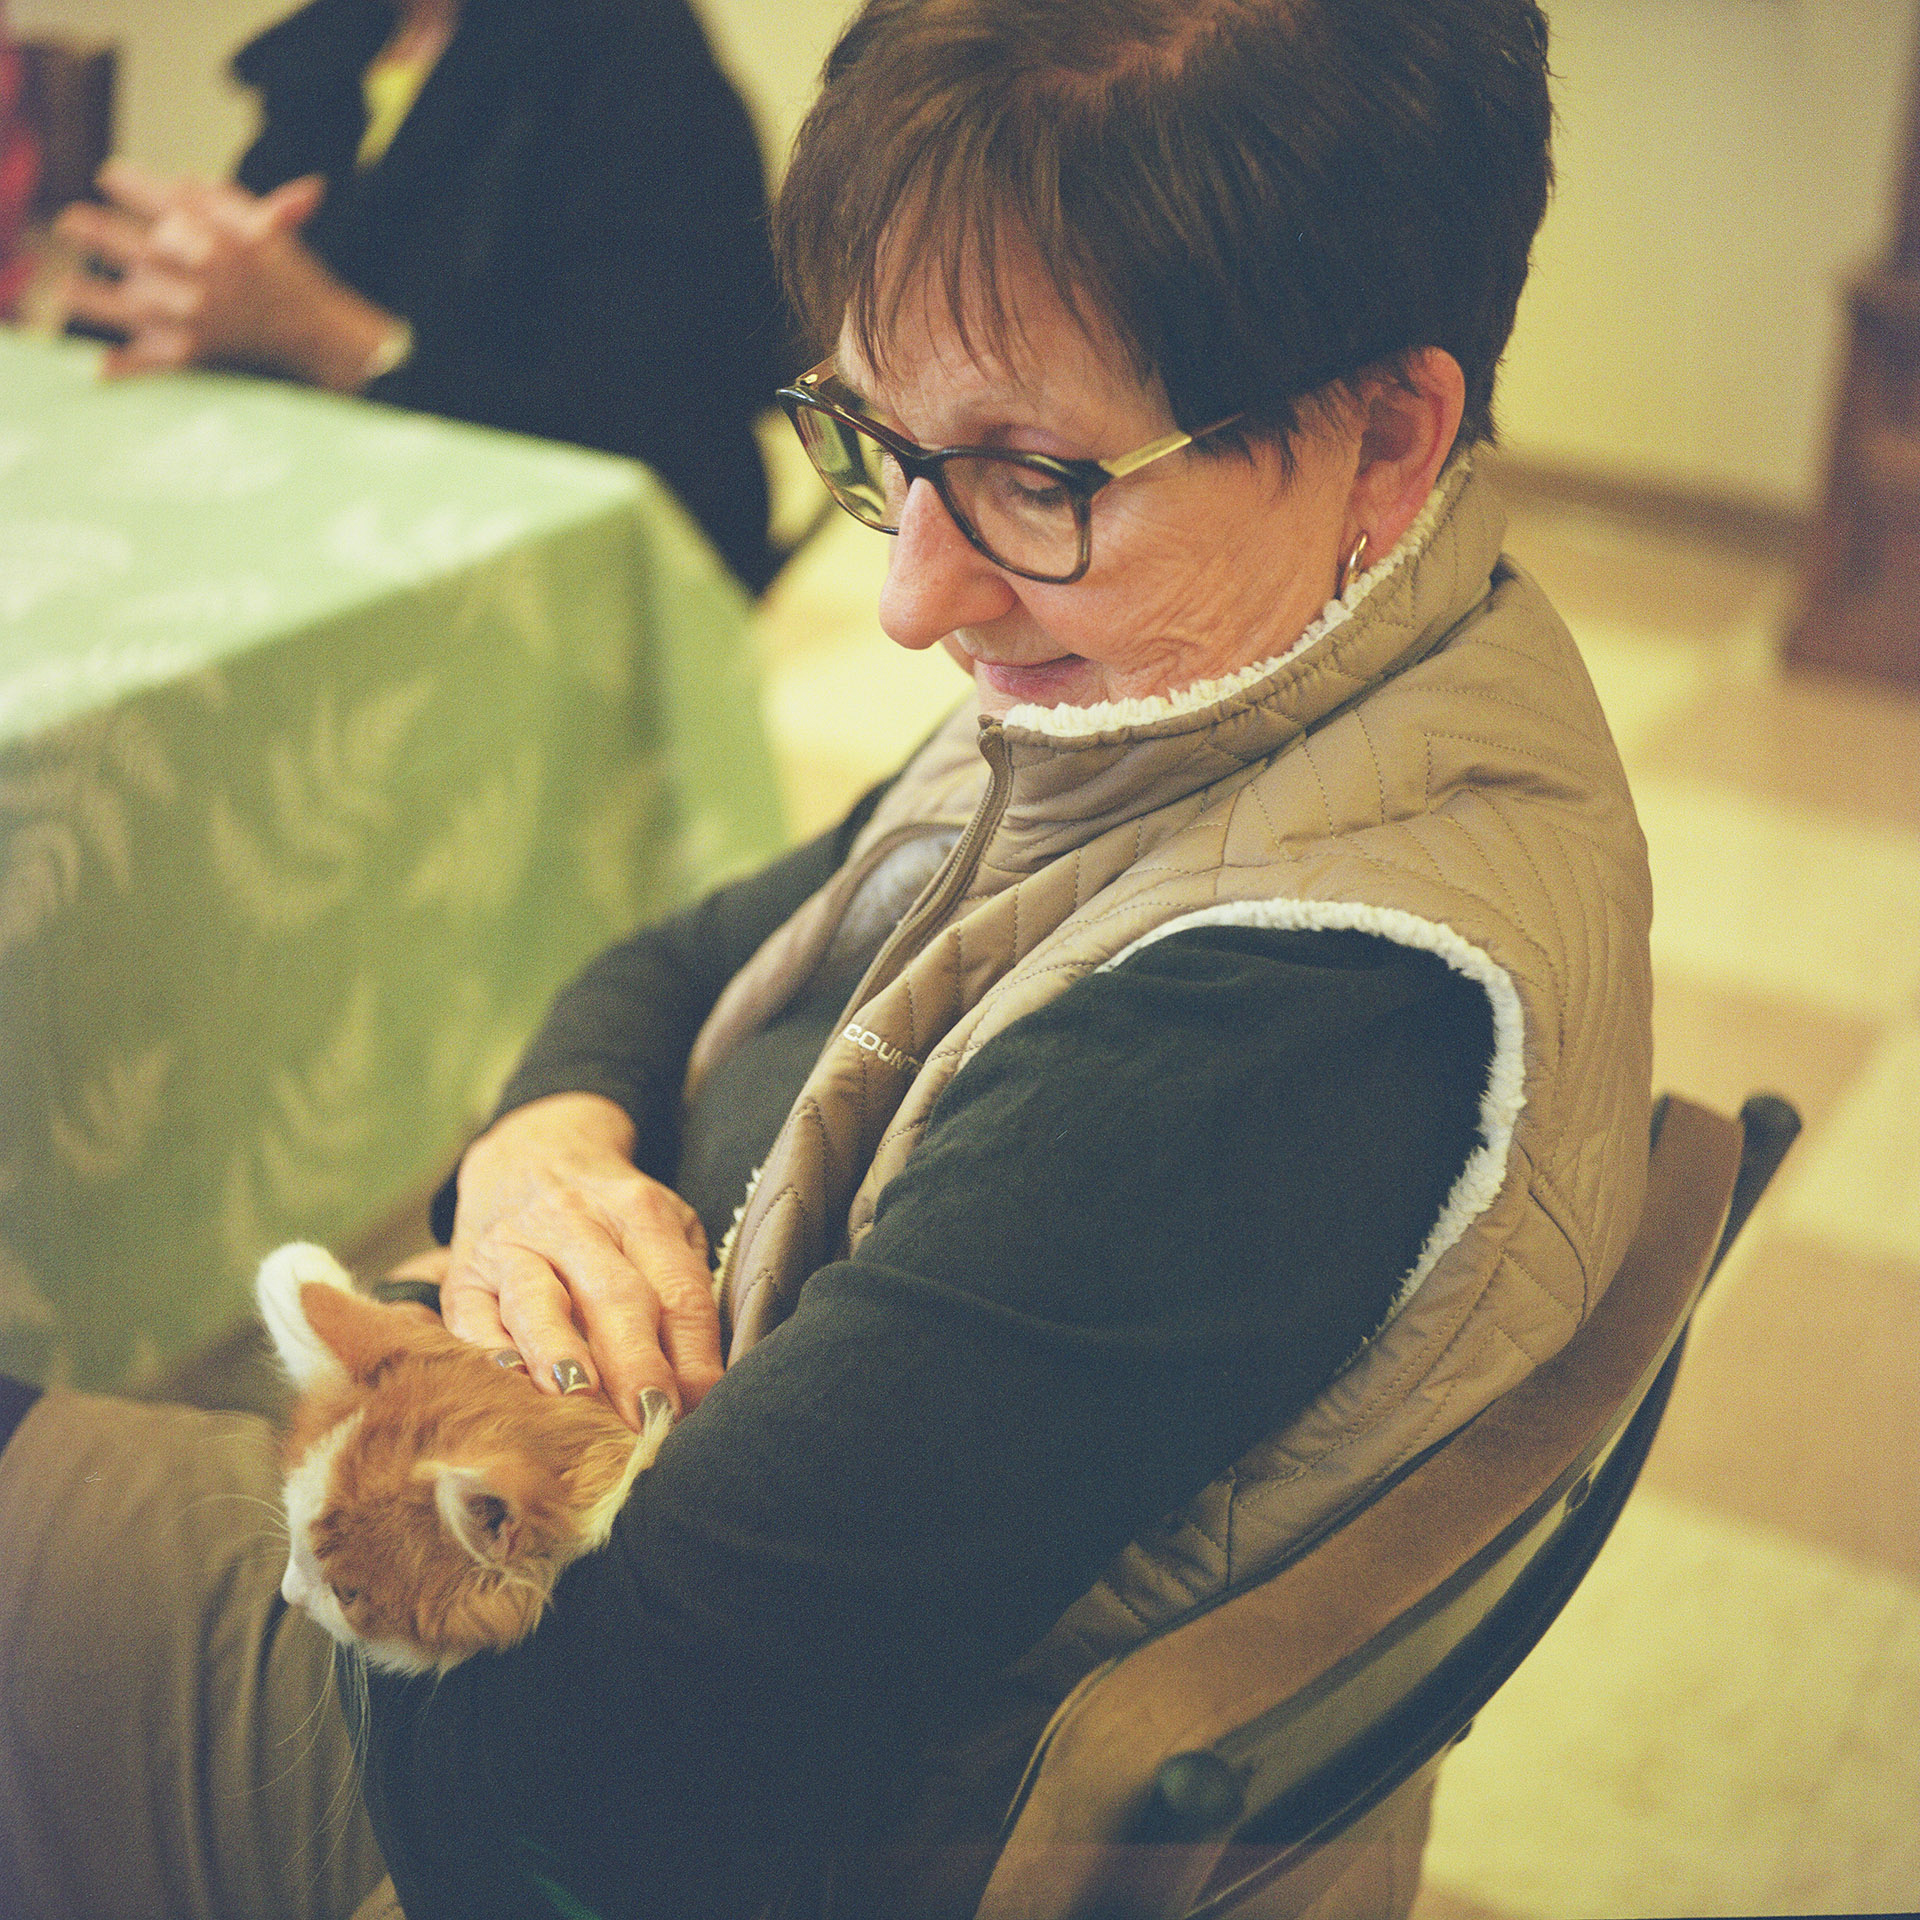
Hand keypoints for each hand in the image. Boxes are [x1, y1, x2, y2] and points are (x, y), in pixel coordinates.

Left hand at [54, 159, 398, 391]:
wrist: (323, 337)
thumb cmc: (294, 279)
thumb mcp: (266, 228)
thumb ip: (222, 200)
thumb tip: (181, 178)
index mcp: (218, 233)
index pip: (161, 198)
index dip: (127, 183)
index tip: (109, 176)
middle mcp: (203, 271)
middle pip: (134, 244)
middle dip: (97, 230)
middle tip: (71, 223)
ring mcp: (195, 315)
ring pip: (130, 298)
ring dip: (93, 296)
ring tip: (66, 290)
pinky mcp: (195, 354)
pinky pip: (151, 361)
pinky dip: (124, 367)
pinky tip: (99, 367)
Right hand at [439, 1093, 722, 1429]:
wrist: (530, 1152)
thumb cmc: (613, 1213)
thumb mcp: (663, 1228)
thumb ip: (684, 1294)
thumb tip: (702, 1389)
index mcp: (640, 1212)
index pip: (678, 1290)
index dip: (693, 1354)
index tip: (701, 1408)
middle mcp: (575, 1223)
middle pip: (613, 1296)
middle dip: (635, 1364)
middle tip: (651, 1419)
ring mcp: (514, 1245)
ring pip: (536, 1301)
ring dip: (559, 1353)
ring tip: (578, 1398)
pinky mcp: (465, 1273)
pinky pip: (472, 1317)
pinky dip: (489, 1352)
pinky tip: (508, 1382)